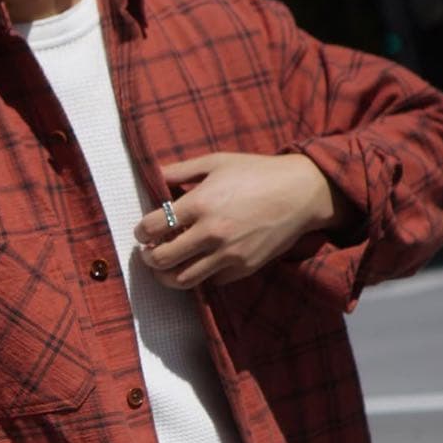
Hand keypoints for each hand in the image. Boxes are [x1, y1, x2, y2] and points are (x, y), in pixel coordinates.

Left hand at [133, 152, 355, 288]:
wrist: (300, 193)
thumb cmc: (257, 173)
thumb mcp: (217, 162)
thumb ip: (181, 170)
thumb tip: (154, 176)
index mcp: (200, 203)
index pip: (153, 227)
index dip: (142, 232)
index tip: (143, 232)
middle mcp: (211, 233)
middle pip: (162, 259)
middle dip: (149, 258)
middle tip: (149, 253)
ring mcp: (227, 254)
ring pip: (182, 280)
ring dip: (167, 276)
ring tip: (165, 268)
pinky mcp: (242, 269)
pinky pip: (210, 281)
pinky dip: (200, 275)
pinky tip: (199, 263)